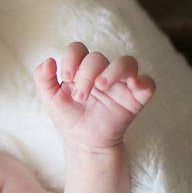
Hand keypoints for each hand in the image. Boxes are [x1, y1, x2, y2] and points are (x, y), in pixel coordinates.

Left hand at [33, 42, 154, 149]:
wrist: (83, 143)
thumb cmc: (68, 117)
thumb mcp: (50, 99)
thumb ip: (43, 79)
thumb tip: (49, 60)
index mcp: (80, 69)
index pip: (78, 49)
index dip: (71, 58)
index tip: (65, 77)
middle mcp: (101, 72)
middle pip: (98, 57)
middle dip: (86, 75)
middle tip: (79, 97)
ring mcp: (120, 84)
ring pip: (126, 62)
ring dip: (113, 71)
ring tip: (101, 86)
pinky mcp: (135, 99)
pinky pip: (148, 83)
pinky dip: (144, 81)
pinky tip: (133, 85)